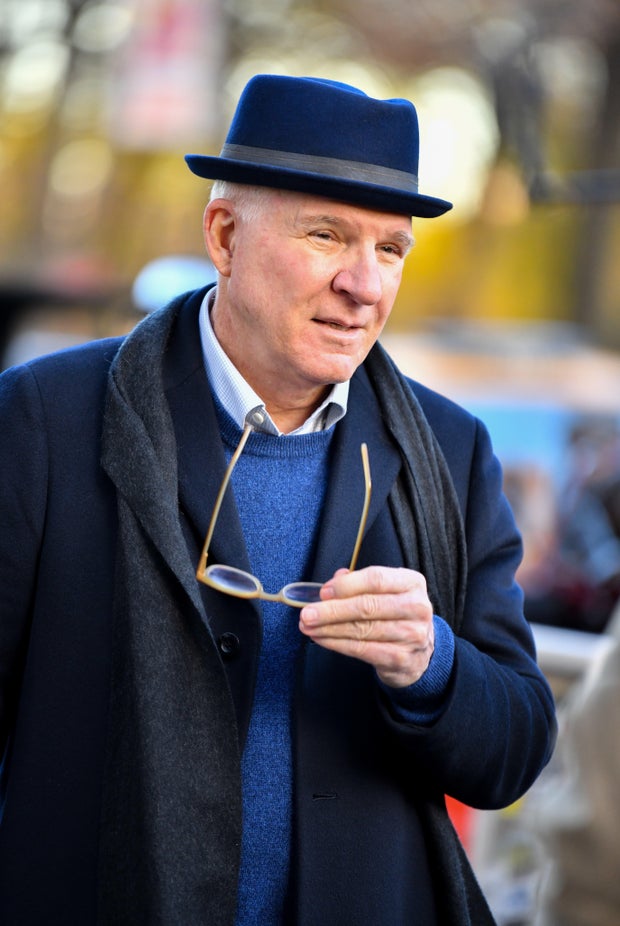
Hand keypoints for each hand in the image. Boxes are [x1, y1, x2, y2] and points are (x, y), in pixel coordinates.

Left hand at [299, 566, 433, 687]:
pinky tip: (321, 639)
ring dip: (328, 629)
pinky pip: (361, 650)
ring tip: (308, 627)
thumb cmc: (395, 614)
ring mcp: (411, 635)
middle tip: (307, 613)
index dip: (346, 585)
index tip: (323, 592)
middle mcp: (416, 607)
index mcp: (412, 583)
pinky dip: (336, 644)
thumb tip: (332, 584)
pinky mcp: (401, 658)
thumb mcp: (385, 592)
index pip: (376, 579)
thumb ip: (359, 583)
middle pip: (367, 606)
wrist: (419, 652)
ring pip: (361, 630)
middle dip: (331, 610)